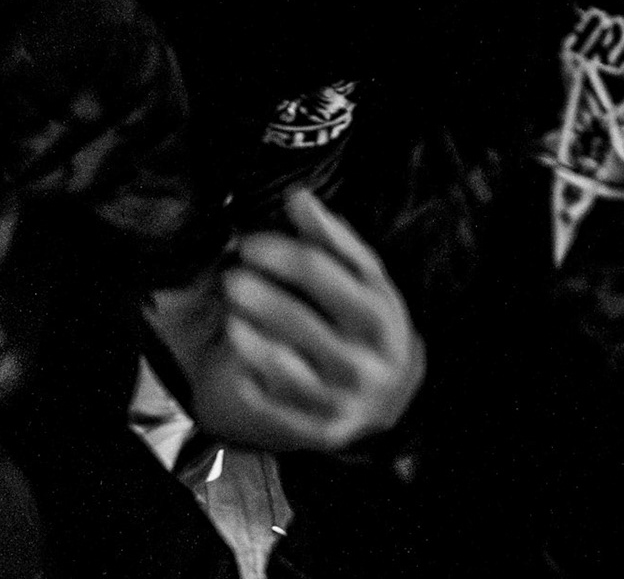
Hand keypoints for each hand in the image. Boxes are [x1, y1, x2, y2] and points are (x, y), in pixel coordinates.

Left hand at [180, 191, 424, 452]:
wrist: (392, 395)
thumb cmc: (370, 322)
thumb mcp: (367, 279)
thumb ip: (333, 239)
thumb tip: (296, 195)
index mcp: (379, 314)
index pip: (322, 273)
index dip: (280, 253)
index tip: (249, 242)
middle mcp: (362, 359)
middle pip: (297, 320)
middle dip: (257, 293)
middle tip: (231, 276)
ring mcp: (339, 398)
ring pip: (281, 365)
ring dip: (247, 334)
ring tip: (230, 311)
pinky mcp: (316, 429)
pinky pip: (271, 403)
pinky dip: (249, 376)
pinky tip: (237, 352)